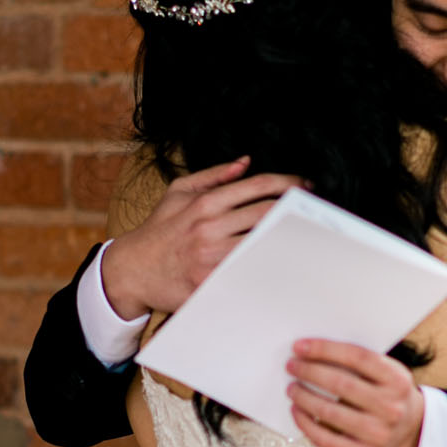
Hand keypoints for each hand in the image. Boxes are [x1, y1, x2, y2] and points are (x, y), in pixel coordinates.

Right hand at [101, 157, 301, 318]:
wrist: (132, 270)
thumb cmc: (159, 230)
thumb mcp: (178, 193)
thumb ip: (213, 176)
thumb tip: (245, 162)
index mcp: (205, 203)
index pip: (257, 187)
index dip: (288, 184)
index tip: (305, 186)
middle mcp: (209, 228)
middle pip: (267, 214)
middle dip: (295, 209)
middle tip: (313, 210)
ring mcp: (210, 257)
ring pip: (262, 244)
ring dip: (288, 238)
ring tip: (306, 235)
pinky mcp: (209, 283)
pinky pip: (247, 273)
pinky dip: (268, 267)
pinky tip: (283, 264)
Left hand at [287, 340, 425, 446]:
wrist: (410, 433)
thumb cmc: (389, 396)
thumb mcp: (387, 374)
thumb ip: (360, 363)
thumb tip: (313, 354)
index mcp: (398, 380)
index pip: (358, 357)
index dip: (325, 349)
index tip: (300, 346)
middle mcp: (391, 408)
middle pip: (341, 384)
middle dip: (309, 372)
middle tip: (291, 366)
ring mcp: (378, 434)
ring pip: (330, 412)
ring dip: (303, 397)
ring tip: (292, 388)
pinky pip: (326, 440)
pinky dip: (306, 424)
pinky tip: (297, 412)